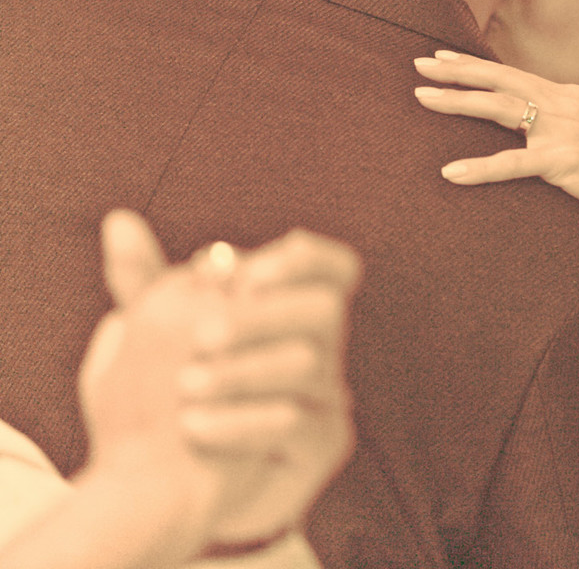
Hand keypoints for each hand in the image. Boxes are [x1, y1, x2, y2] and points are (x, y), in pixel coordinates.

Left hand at [82, 211, 359, 552]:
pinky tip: (194, 426)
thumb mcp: (163, 337)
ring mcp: (329, 396)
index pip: (332, 267)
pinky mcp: (324, 444)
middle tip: (202, 334)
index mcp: (294, 311)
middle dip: (263, 314)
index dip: (304, 260)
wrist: (185, 485)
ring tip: (186, 385)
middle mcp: (323, 347)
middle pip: (326, 308)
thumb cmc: (183, 396)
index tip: (249, 274)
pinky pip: (298, 423)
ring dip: (244, 369)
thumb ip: (151, 283)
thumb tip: (118, 222)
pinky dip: (243, 421)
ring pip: (310, 364)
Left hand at [413, 51, 578, 226]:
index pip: (514, 75)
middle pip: (500, 81)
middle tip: (420, 64)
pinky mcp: (564, 161)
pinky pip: (512, 164)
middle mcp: (565, 105)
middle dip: (457, 72)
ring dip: (458, 102)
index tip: (442, 57)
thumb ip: (569, 127)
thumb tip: (540, 130)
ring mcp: (564, 130)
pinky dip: (479, 168)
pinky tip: (451, 172)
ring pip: (499, 109)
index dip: (475, 65)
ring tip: (423, 99)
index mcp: (571, 98)